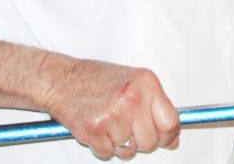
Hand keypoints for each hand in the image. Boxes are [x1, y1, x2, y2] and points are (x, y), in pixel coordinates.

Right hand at [39, 59, 179, 159]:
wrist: (61, 81)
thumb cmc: (96, 80)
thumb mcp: (134, 82)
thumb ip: (156, 107)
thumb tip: (172, 139)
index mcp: (146, 84)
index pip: (170, 122)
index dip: (169, 136)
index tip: (167, 140)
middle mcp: (132, 99)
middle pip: (151, 141)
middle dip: (142, 141)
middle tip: (130, 130)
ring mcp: (113, 115)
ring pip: (129, 150)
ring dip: (120, 144)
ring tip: (110, 125)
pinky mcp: (93, 130)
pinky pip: (108, 153)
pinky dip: (103, 148)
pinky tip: (98, 130)